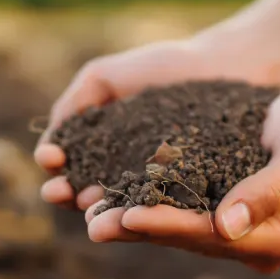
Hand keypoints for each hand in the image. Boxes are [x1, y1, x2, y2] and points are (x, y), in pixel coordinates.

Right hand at [34, 37, 275, 210]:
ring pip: (124, 207)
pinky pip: (166, 208)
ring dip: (101, 211)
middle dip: (70, 194)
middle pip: (91, 193)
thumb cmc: (169, 67)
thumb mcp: (107, 77)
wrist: (229, 66)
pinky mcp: (194, 198)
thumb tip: (50, 145)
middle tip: (59, 192)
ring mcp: (161, 190)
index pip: (72, 167)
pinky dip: (146, 213)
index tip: (50, 161)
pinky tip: (130, 209)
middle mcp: (130, 175)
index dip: (57, 168)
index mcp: (107, 151)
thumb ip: (76, 102)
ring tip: (88, 207)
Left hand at [83, 70, 279, 272]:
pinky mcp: (225, 214)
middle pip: (194, 240)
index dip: (171, 226)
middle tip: (94, 224)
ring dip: (136, 223)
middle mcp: (264, 246)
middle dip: (142, 230)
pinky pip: (181, 213)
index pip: (218, 237)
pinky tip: (110, 197)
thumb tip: (226, 227)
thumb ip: (269, 189)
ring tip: (91, 214)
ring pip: (182, 231)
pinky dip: (148, 205)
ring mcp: (243, 234)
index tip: (129, 215)